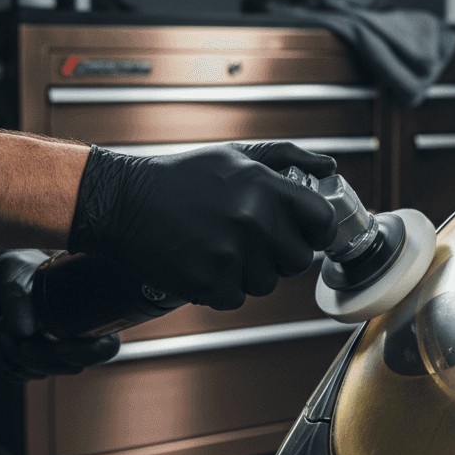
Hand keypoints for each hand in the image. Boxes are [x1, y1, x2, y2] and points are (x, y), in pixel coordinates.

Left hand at [0, 249, 119, 381]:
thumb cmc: (15, 268)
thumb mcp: (15, 275)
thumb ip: (18, 297)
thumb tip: (24, 329)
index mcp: (89, 314)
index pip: (105, 347)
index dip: (87, 354)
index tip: (60, 348)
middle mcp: (74, 336)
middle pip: (68, 367)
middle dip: (35, 358)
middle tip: (6, 339)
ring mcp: (51, 350)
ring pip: (39, 373)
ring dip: (11, 359)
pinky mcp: (28, 359)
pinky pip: (17, 374)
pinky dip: (0, 363)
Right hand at [68, 141, 338, 310]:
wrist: (125, 203)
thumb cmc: (182, 178)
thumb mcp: (235, 156)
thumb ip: (288, 159)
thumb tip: (330, 168)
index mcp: (265, 186)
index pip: (322, 221)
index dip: (316, 230)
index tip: (304, 232)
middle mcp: (253, 219)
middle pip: (298, 260)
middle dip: (281, 255)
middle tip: (253, 241)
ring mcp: (231, 253)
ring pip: (267, 283)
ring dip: (250, 273)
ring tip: (222, 248)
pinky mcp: (208, 282)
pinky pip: (236, 298)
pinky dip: (222, 287)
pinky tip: (204, 262)